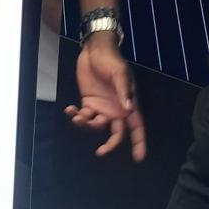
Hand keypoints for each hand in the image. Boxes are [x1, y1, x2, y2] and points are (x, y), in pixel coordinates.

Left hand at [67, 37, 146, 160]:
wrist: (94, 50)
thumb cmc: (111, 61)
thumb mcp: (119, 73)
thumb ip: (123, 91)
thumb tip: (129, 110)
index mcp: (129, 104)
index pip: (137, 127)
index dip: (139, 143)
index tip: (139, 158)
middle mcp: (116, 110)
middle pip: (116, 134)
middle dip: (110, 145)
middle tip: (100, 152)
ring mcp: (101, 107)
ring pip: (96, 126)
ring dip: (86, 125)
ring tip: (78, 116)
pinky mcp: (88, 103)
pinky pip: (83, 116)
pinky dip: (75, 115)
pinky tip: (69, 109)